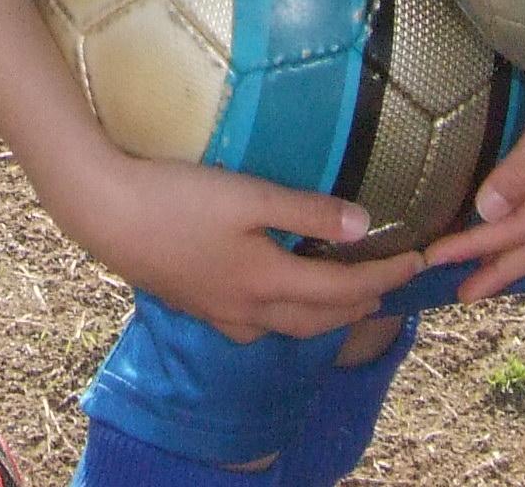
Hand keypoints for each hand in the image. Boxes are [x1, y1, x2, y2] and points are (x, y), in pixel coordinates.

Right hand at [43, 146, 412, 341]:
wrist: (106, 214)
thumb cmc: (177, 198)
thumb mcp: (248, 195)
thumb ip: (306, 210)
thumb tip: (364, 226)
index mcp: (269, 281)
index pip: (344, 288)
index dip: (385, 276)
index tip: (418, 261)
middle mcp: (250, 309)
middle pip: (320, 319)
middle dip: (362, 304)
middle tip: (390, 285)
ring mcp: (221, 313)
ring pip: (289, 328)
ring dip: (326, 316)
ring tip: (345, 298)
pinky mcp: (197, 306)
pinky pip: (257, 326)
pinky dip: (285, 318)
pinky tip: (275, 303)